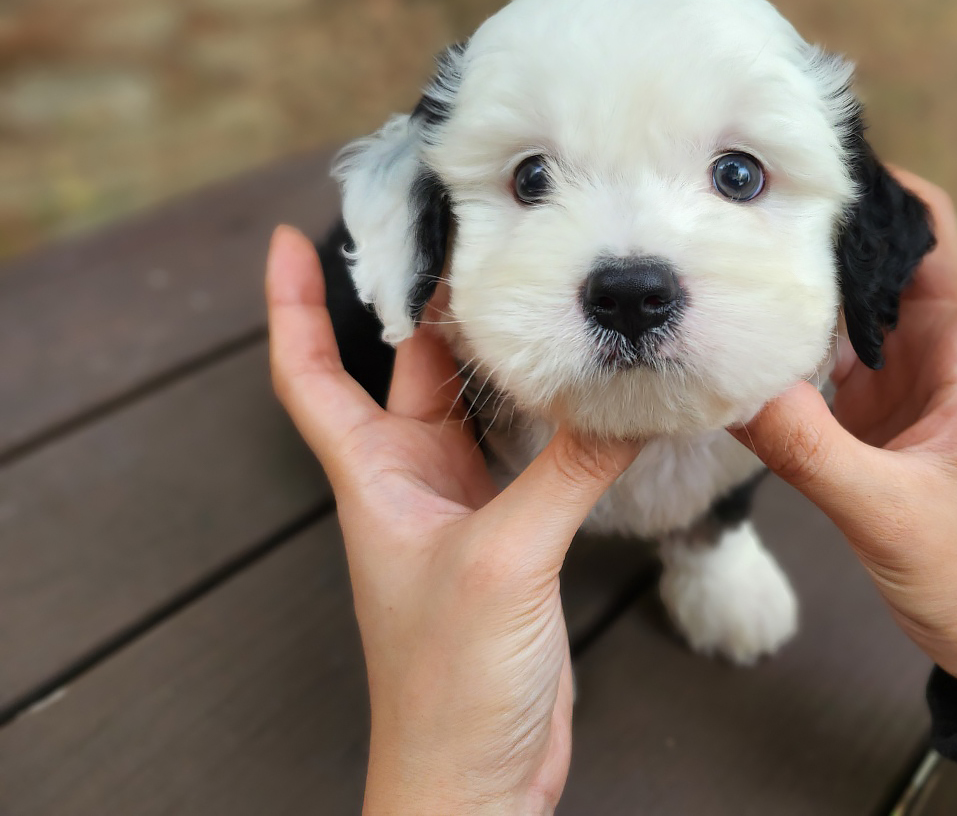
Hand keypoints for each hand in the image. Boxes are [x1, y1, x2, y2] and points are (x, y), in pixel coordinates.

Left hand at [266, 226, 637, 814]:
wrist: (475, 777)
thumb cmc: (447, 686)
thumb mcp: (504, 562)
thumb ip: (565, 474)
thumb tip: (624, 401)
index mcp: (375, 478)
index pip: (309, 374)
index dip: (293, 305)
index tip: (289, 240)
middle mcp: (413, 483)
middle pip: (409, 369)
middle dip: (431, 304)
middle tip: (472, 236)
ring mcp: (466, 509)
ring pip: (476, 406)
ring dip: (500, 355)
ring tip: (538, 290)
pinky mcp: (516, 538)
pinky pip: (532, 454)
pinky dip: (559, 418)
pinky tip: (592, 392)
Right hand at [736, 62, 956, 700]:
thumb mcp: (886, 511)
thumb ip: (811, 449)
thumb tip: (735, 381)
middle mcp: (952, 344)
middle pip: (926, 235)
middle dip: (878, 187)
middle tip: (805, 146)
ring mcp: (908, 368)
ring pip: (869, 279)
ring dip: (824, 250)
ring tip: (755, 211)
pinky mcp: (870, 397)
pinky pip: (830, 332)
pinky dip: (794, 312)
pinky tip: (747, 298)